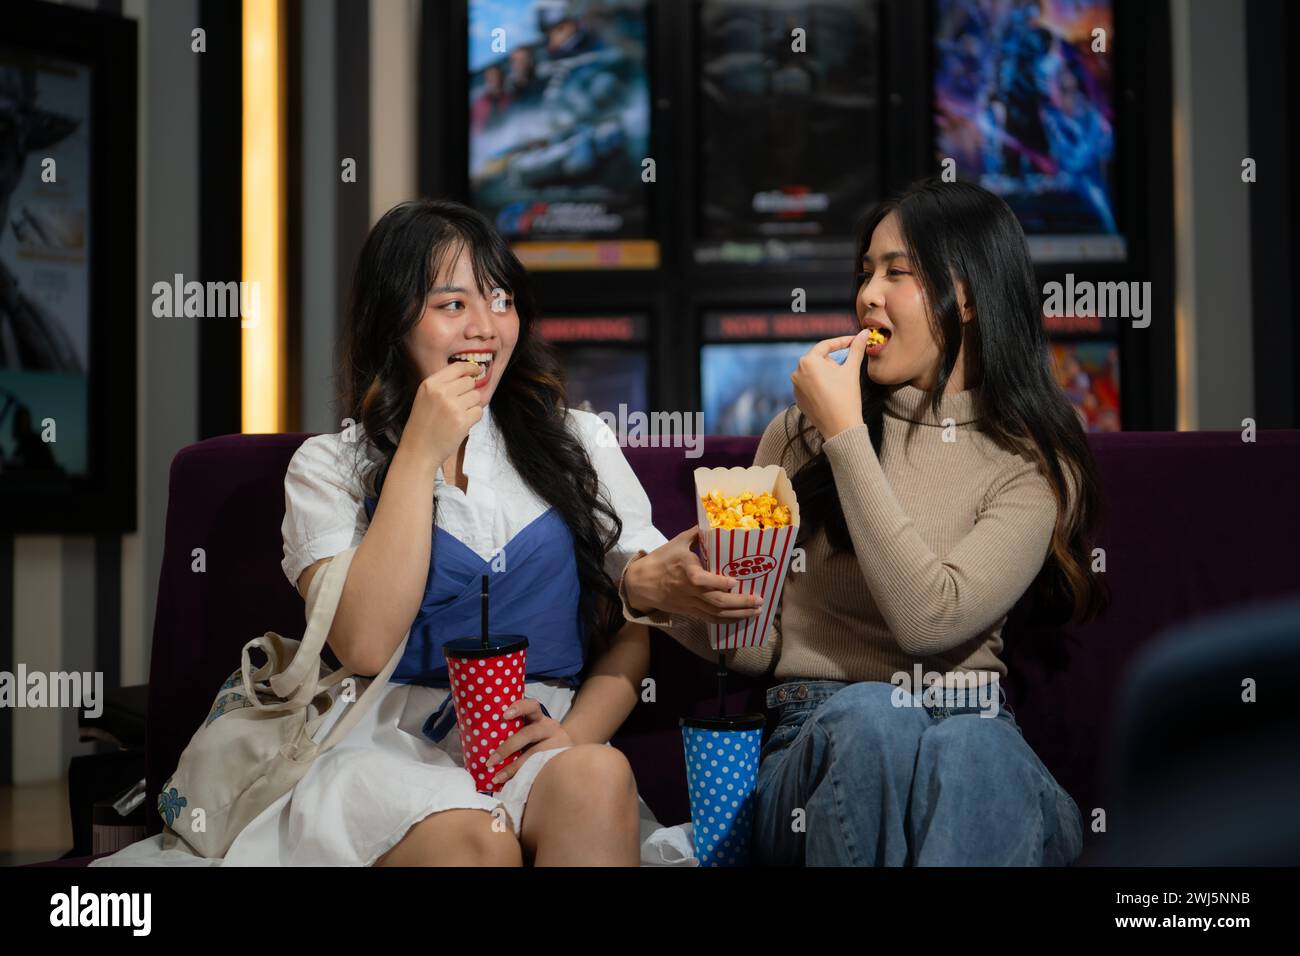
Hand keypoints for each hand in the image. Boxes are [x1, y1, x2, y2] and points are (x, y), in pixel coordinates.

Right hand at [400, 361, 483, 466]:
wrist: (418, 451)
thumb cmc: (422, 425)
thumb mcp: (425, 397)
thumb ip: (443, 385)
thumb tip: (470, 376)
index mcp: (430, 384)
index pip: (458, 367)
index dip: (471, 367)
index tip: (477, 370)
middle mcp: (441, 392)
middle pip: (469, 382)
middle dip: (469, 392)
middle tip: (459, 405)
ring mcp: (452, 406)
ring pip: (476, 396)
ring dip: (471, 406)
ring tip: (457, 416)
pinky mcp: (462, 421)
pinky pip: (479, 412)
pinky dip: (473, 418)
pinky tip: (461, 424)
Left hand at [484, 697, 573, 785]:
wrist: (569, 755)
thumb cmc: (538, 743)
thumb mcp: (530, 732)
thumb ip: (514, 732)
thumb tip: (481, 745)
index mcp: (538, 717)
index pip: (531, 706)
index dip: (519, 708)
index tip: (504, 714)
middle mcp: (549, 726)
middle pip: (529, 733)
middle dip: (508, 747)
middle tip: (490, 760)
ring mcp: (558, 743)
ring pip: (535, 753)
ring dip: (514, 766)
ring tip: (497, 777)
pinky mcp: (561, 759)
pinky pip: (542, 767)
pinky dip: (526, 775)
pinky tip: (514, 783)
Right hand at [623, 528, 764, 626]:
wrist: (640, 584)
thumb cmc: (660, 560)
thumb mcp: (676, 542)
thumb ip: (697, 533)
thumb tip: (714, 521)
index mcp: (687, 571)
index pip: (703, 581)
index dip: (720, 583)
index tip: (735, 581)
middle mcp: (690, 591)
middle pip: (716, 601)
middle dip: (740, 603)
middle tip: (758, 600)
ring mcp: (690, 604)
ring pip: (716, 613)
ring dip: (738, 614)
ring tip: (756, 612)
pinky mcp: (689, 612)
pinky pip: (710, 619)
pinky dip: (726, 620)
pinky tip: (740, 619)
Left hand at [790, 331, 868, 440]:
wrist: (840, 428)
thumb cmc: (846, 397)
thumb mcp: (852, 370)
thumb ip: (857, 349)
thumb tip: (865, 332)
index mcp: (808, 361)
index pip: (826, 345)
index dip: (843, 342)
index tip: (855, 341)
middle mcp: (796, 372)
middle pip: (820, 359)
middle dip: (834, 362)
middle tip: (847, 373)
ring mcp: (795, 386)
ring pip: (815, 373)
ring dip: (827, 374)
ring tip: (839, 387)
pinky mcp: (797, 399)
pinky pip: (811, 386)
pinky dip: (821, 386)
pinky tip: (832, 395)